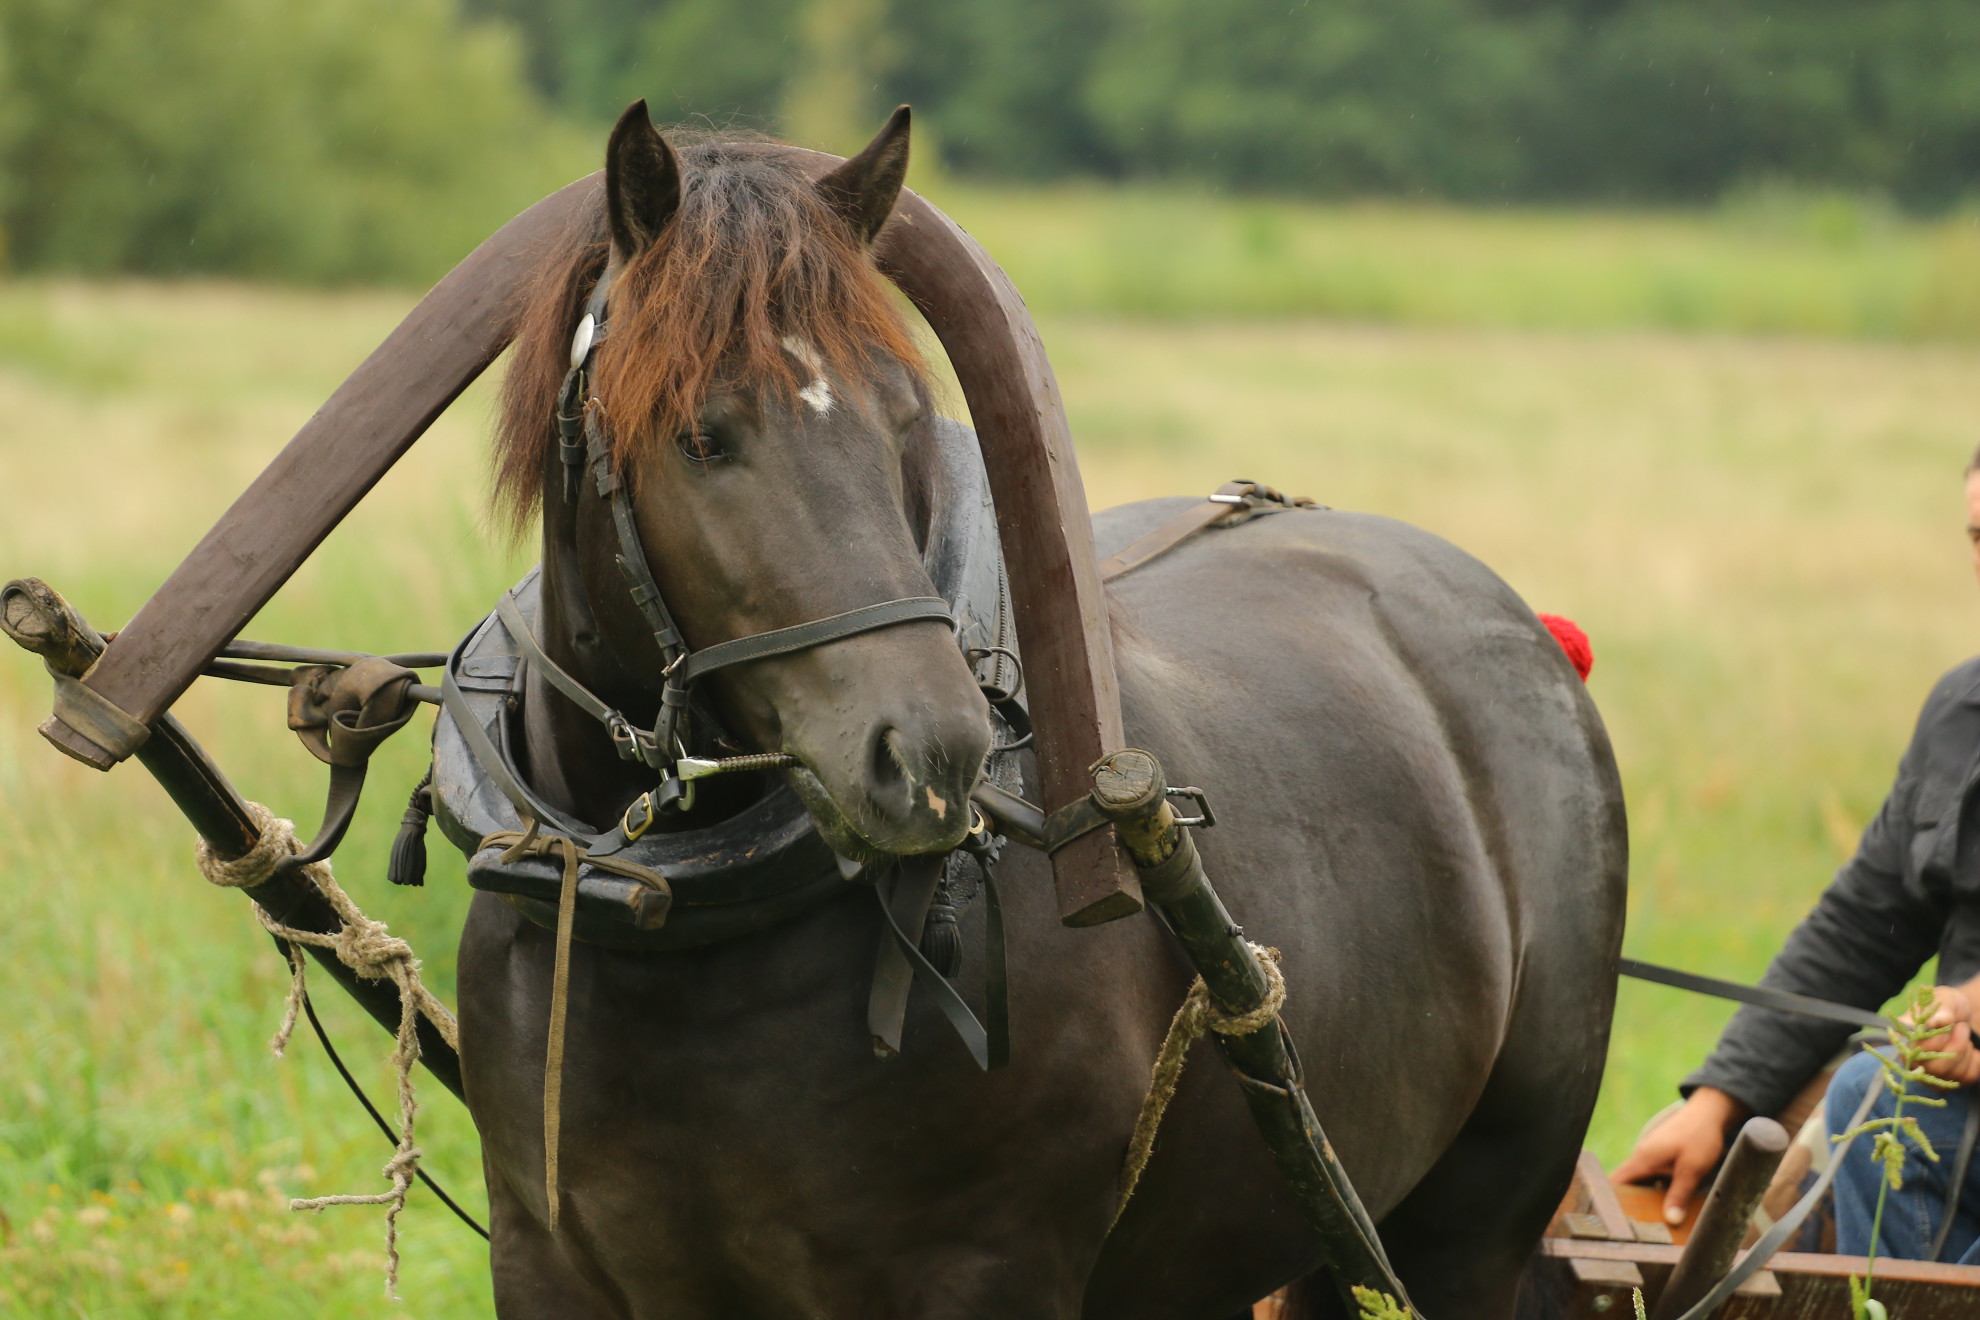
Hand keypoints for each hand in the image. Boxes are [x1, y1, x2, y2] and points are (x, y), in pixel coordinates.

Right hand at [1612, 1087, 1749, 1224]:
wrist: (1709, 1112)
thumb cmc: (1699, 1136)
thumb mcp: (1692, 1168)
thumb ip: (1679, 1194)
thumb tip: (1671, 1220)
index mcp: (1643, 1160)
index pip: (1615, 1183)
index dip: (1609, 1201)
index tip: (1610, 1223)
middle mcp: (1642, 1158)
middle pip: (1625, 1186)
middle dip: (1628, 1206)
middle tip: (1632, 1231)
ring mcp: (1651, 1157)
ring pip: (1640, 1183)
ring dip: (1644, 1200)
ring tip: (1649, 1225)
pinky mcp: (1662, 1158)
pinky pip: (1652, 1178)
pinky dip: (1656, 1192)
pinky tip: (1667, 1206)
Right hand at [1898, 982, 1979, 1085]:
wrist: (1964, 1017)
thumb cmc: (1948, 1007)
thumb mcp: (1945, 999)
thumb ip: (1939, 1010)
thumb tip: (1936, 1021)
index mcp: (1905, 1039)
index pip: (1913, 1051)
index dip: (1932, 1042)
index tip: (1946, 1025)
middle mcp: (1914, 1060)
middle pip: (1934, 1067)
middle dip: (1955, 1046)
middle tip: (1961, 1027)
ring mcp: (1933, 1073)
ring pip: (1952, 1073)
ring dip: (1964, 1050)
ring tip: (1963, 1033)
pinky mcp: (1951, 1080)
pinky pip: (1967, 1076)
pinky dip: (1973, 1060)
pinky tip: (1968, 1049)